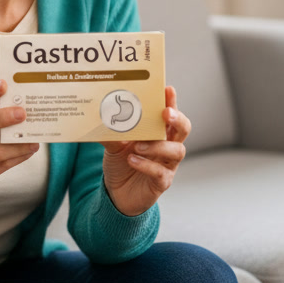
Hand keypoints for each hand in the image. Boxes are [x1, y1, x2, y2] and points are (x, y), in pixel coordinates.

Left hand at [100, 86, 191, 216]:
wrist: (117, 193)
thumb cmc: (121, 163)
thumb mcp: (113, 145)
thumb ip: (111, 132)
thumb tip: (99, 117)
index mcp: (158, 131)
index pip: (170, 113)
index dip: (171, 101)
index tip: (167, 89)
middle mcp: (168, 145)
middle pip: (183, 128)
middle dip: (177, 119)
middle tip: (165, 113)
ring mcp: (168, 164)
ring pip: (176, 151)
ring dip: (158, 145)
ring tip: (138, 146)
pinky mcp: (162, 182)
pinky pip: (161, 172)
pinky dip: (147, 165)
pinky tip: (132, 160)